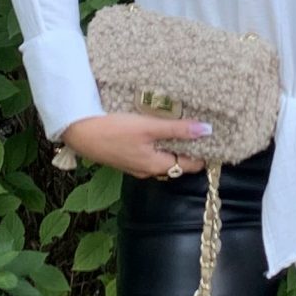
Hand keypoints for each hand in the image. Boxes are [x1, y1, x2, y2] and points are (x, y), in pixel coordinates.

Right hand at [58, 110, 214, 179]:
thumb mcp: (148, 127)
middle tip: (201, 128)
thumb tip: (207, 130)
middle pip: (177, 162)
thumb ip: (178, 129)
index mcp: (156, 166)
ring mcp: (136, 165)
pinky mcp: (126, 156)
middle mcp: (148, 170)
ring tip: (183, 125)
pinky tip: (159, 128)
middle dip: (190, 147)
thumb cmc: (113, 130)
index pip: (189, 165)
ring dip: (173, 144)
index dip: (204, 153)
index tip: (215, 139)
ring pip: (163, 157)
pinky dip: (159, 143)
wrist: (79, 132)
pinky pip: (150, 153)